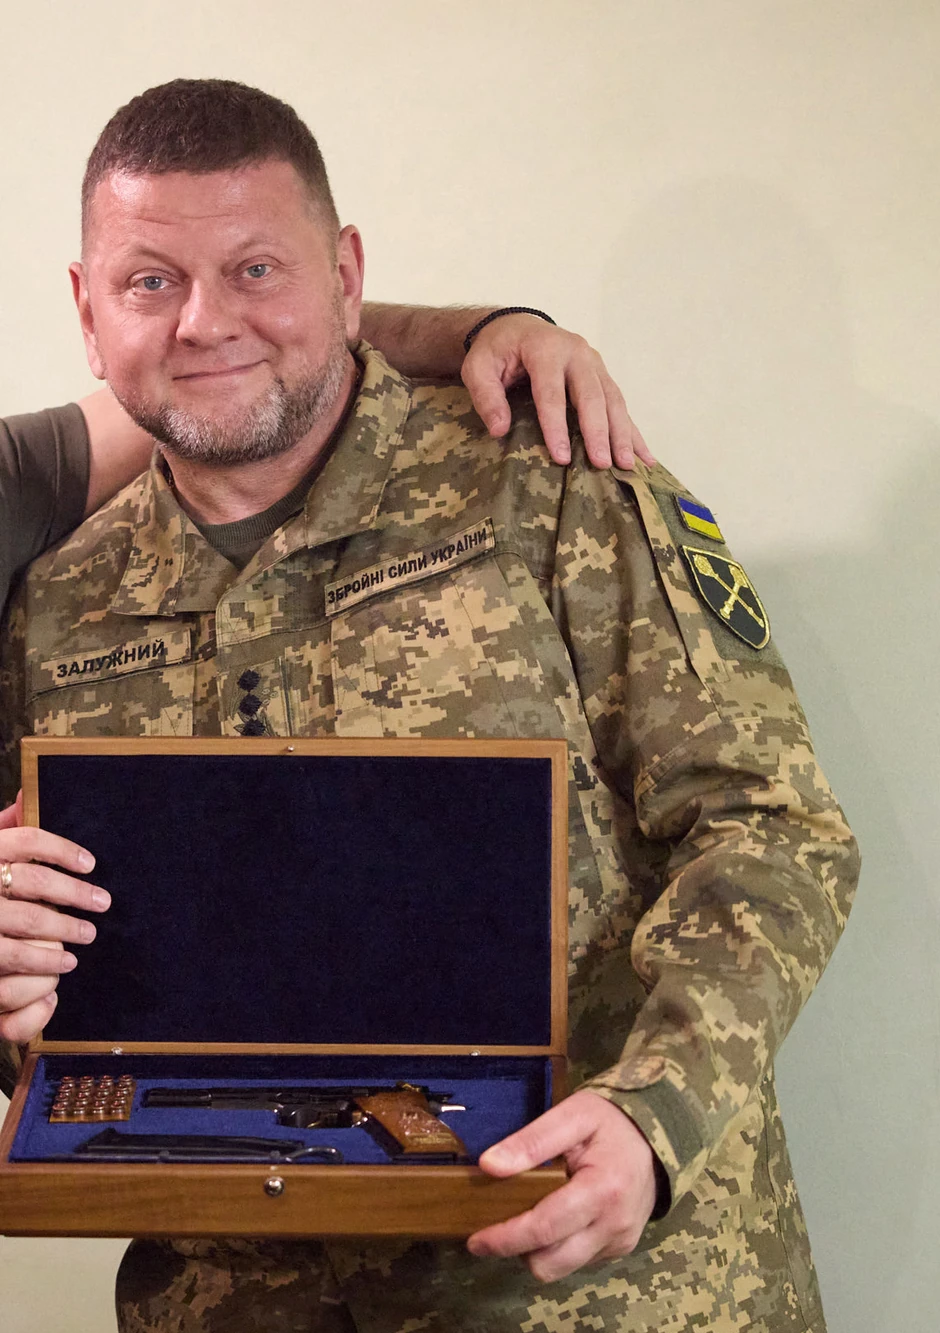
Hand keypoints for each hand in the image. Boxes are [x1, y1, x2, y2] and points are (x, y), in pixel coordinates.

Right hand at [0, 794, 108, 1042]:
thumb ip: (2, 827)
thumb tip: (26, 793)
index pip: (26, 840)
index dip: (62, 849)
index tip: (91, 864)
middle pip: (34, 881)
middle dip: (75, 893)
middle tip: (104, 903)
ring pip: (29, 921)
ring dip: (66, 930)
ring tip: (89, 935)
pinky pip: (15, 956)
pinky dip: (44, 962)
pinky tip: (63, 964)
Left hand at [461, 316, 653, 470]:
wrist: (517, 327)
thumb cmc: (496, 351)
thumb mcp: (478, 367)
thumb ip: (486, 396)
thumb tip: (500, 429)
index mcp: (545, 348)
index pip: (552, 392)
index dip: (557, 426)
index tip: (561, 458)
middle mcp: (576, 352)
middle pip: (591, 396)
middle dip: (598, 432)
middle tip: (602, 464)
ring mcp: (594, 363)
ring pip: (613, 400)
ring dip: (622, 434)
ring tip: (626, 465)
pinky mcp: (602, 375)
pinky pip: (620, 404)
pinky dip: (632, 431)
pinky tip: (643, 456)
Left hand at [467, 1089, 657, 1281]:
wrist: (658, 1135)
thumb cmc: (609, 1121)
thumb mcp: (571, 1115)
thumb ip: (531, 1141)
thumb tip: (488, 1166)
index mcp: (603, 1190)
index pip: (544, 1228)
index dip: (505, 1238)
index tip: (475, 1240)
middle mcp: (615, 1225)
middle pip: (550, 1262)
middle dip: (516, 1250)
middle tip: (493, 1228)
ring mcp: (620, 1241)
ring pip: (562, 1268)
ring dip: (536, 1251)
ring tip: (525, 1218)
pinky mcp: (621, 1248)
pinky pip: (578, 1261)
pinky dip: (558, 1246)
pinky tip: (554, 1219)